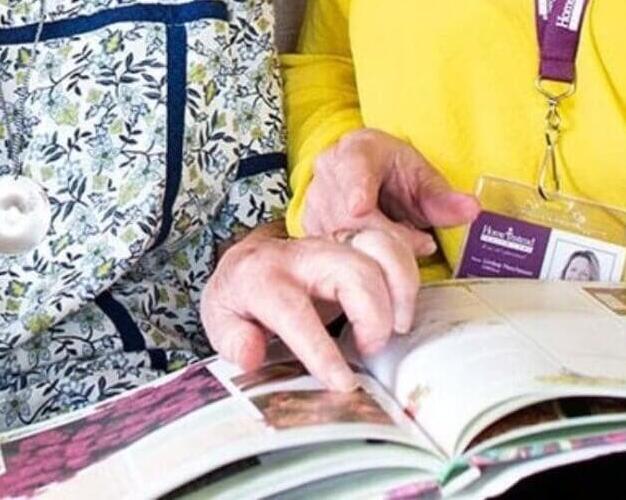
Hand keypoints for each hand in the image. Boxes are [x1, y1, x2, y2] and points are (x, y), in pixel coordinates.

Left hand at [201, 223, 419, 390]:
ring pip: (379, 248)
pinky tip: (403, 303)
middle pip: (351, 270)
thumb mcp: (219, 319)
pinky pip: (391, 243)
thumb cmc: (239, 297)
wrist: (248, 259)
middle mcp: (301, 254)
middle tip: (370, 350)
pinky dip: (407, 271)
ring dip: (399, 288)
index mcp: (262, 277)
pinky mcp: (353, 242)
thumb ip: (232, 339)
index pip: (294, 311)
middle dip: (372, 315)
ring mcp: (331, 242)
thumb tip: (252, 354)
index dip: (321, 349)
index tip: (343, 382)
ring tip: (397, 327)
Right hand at [303, 128, 478, 255]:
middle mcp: (328, 170)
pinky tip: (377, 253)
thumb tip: (471, 209)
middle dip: (388, 236)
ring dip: (375, 250)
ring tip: (402, 241)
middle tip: (421, 242)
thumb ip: (444, 198)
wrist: (371, 177)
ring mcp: (314, 199)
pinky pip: (332, 252)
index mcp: (357, 149)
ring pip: (340, 237)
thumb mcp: (424, 179)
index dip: (357, 189)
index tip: (360, 208)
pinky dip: (359, 259)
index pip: (353, 167)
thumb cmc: (396, 174)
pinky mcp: (310, 227)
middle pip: (350, 214)